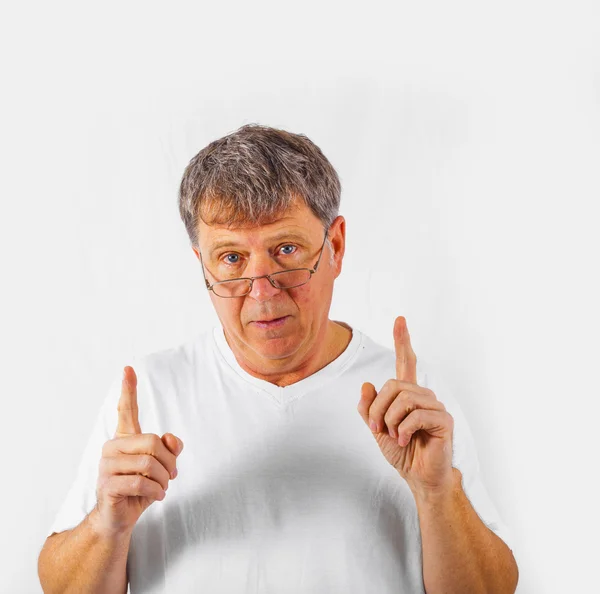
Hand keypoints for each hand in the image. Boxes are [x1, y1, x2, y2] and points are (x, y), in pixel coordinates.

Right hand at [93, 366, 184, 536]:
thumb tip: (172, 441)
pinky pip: (141, 482)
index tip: (128, 368)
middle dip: (169, 462)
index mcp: (125, 438)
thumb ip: (170, 450)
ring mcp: (106, 465)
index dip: (128, 389)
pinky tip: (156, 496)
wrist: (118, 519)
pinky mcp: (107, 485)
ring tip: (162, 488)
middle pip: (153, 442)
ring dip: (164, 479)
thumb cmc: (140, 489)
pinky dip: (155, 491)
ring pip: (149, 463)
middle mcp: (112, 447)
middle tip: (172, 476)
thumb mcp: (161, 468)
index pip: (126, 409)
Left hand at [357, 316, 454, 496]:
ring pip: (403, 398)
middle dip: (377, 408)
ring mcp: (435, 406)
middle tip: (376, 428)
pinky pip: (416, 414)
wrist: (419, 478)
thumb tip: (366, 384)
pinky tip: (403, 440)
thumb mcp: (377, 429)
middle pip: (393, 384)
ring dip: (389, 419)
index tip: (400, 319)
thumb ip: (369, 408)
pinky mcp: (443, 420)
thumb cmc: (402, 453)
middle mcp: (423, 395)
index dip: (402, 340)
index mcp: (408, 394)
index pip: (405, 362)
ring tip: (392, 436)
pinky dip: (402, 429)